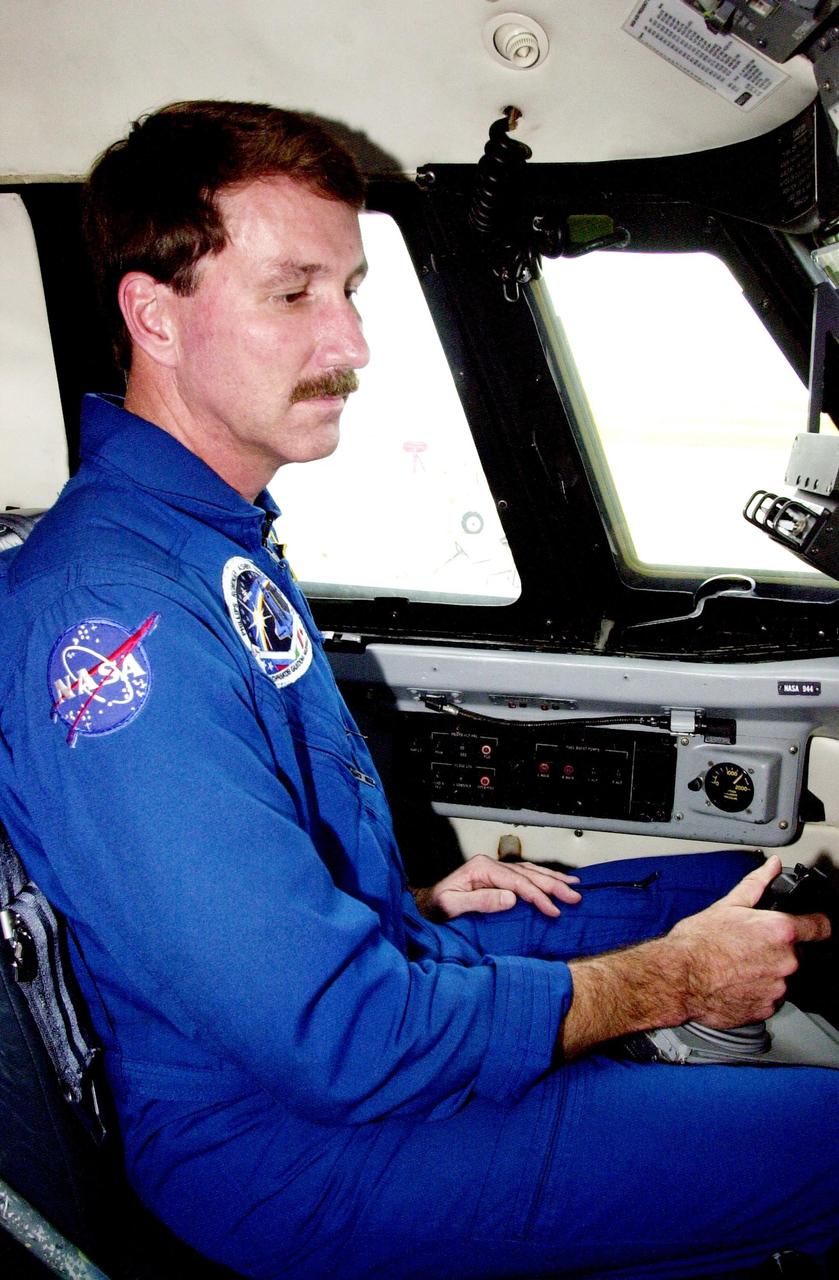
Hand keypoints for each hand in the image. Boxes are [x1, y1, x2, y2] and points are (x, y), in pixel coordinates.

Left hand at [413, 854, 580, 920]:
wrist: (423, 905)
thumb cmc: (434, 908)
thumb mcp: (452, 906)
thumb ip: (481, 901)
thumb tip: (511, 898)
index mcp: (480, 868)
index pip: (517, 882)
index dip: (537, 896)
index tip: (552, 910)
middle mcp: (489, 865)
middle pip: (528, 873)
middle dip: (553, 886)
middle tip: (574, 898)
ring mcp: (493, 869)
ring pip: (530, 871)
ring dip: (553, 879)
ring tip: (574, 886)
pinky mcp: (495, 877)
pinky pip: (524, 875)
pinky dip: (541, 878)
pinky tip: (554, 882)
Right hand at [560, 855, 831, 1059]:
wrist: (678, 977)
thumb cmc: (698, 942)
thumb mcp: (728, 905)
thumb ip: (758, 884)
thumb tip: (773, 866)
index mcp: (780, 930)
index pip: (820, 927)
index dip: (816, 924)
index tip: (812, 925)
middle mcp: (785, 960)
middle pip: (795, 953)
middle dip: (776, 949)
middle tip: (748, 946)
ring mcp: (777, 987)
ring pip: (781, 977)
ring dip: (766, 972)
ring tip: (737, 966)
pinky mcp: (765, 1009)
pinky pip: (768, 998)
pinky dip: (756, 991)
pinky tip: (735, 982)